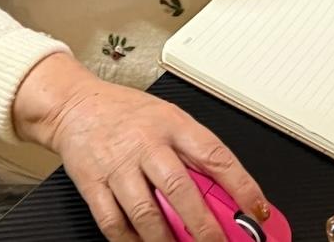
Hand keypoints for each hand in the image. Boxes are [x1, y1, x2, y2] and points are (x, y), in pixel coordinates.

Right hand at [13, 54, 268, 241]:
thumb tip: (224, 190)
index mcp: (173, 124)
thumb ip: (192, 151)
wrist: (76, 104)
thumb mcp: (168, 117)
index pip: (215, 155)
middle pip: (181, 189)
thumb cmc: (127, 112)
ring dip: (168, 241)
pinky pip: (115, 222)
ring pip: (147, 212)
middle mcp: (147, 144)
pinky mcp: (93, 184)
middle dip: (205, 225)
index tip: (258, 209)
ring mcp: (119, 165)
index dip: (241, 184)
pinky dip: (131, 241)